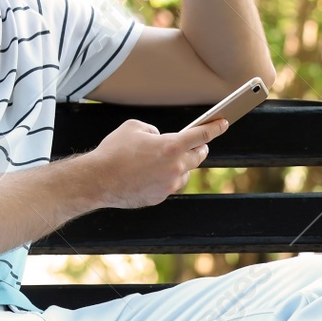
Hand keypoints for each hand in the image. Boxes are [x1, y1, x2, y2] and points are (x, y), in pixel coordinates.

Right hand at [87, 117, 226, 208]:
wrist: (99, 180)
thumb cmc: (114, 151)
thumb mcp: (133, 128)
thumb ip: (152, 131)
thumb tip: (158, 139)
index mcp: (171, 146)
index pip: (201, 135)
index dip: (215, 127)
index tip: (223, 123)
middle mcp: (175, 167)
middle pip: (198, 156)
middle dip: (199, 148)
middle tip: (198, 144)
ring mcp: (169, 185)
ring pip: (184, 173)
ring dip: (181, 165)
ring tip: (166, 159)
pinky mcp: (160, 197)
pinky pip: (169, 185)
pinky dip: (165, 178)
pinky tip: (150, 173)